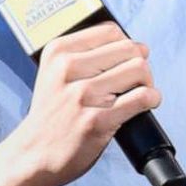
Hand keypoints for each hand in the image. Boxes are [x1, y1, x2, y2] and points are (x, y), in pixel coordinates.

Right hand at [4, 22, 161, 185]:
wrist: (33, 153)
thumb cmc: (52, 114)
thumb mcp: (53, 74)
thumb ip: (83, 56)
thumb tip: (135, 47)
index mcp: (57, 52)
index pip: (110, 31)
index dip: (125, 45)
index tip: (123, 62)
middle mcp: (67, 69)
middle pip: (130, 48)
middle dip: (139, 63)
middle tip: (133, 81)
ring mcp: (82, 95)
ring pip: (140, 70)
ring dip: (147, 83)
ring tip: (137, 93)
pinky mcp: (97, 120)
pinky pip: (143, 98)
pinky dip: (152, 100)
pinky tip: (144, 105)